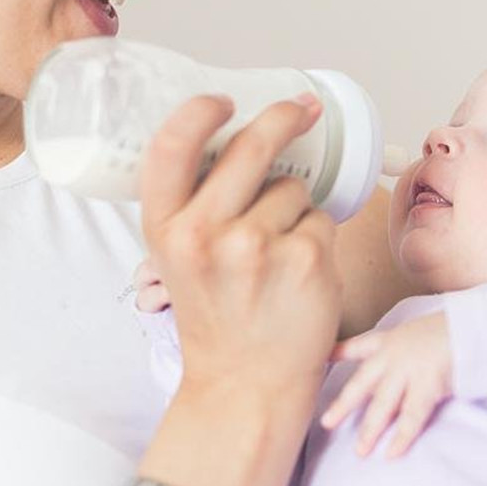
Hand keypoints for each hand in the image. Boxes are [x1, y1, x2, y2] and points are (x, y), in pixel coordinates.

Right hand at [139, 92, 342, 403]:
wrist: (246, 386)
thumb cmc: (218, 317)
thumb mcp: (177, 260)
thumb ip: (192, 206)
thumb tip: (228, 139)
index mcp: (165, 229)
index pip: (172, 146)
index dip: (199, 111)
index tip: (223, 99)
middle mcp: (205, 234)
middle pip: (251, 146)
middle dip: (284, 118)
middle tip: (302, 109)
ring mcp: (258, 246)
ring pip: (293, 188)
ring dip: (294, 209)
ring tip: (277, 256)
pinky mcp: (307, 259)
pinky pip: (322, 219)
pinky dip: (317, 238)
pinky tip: (299, 274)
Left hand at [320, 312, 451, 457]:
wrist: (472, 326)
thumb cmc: (449, 329)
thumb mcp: (417, 331)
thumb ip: (402, 347)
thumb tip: (396, 365)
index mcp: (389, 340)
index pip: (357, 347)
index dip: (336, 354)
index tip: (321, 364)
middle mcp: (393, 356)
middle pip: (361, 384)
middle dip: (343, 405)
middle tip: (326, 423)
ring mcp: (408, 371)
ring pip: (383, 406)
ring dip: (370, 430)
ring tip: (360, 451)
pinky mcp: (426, 385)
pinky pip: (411, 417)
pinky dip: (402, 437)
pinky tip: (392, 453)